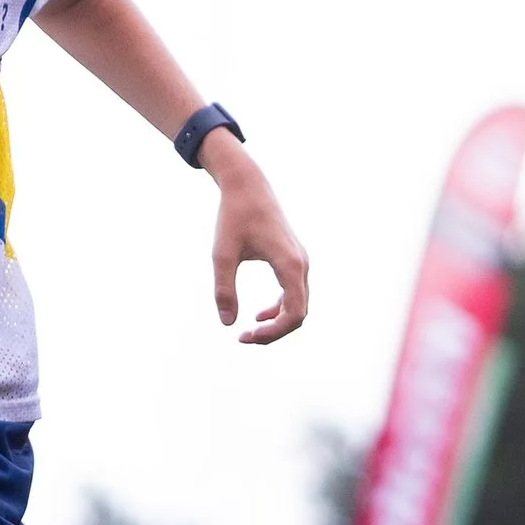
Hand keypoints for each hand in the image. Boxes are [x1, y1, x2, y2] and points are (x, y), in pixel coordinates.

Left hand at [205, 141, 308, 343]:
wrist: (247, 185)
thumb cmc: (233, 216)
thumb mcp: (222, 254)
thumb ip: (224, 289)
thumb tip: (228, 324)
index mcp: (290, 264)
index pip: (295, 313)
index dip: (274, 333)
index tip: (246, 336)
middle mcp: (302, 264)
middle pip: (299, 313)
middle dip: (274, 332)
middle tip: (244, 339)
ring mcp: (301, 261)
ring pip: (299, 304)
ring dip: (277, 323)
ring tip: (250, 333)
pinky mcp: (294, 258)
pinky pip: (295, 292)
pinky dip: (281, 309)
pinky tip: (259, 316)